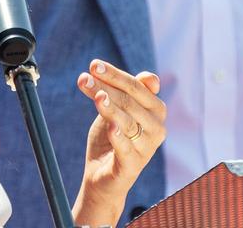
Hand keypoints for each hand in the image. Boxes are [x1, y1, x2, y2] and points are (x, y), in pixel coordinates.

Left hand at [71, 59, 165, 226]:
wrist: (101, 176)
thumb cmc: (111, 138)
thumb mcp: (117, 110)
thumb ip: (128, 93)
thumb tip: (150, 76)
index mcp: (156, 111)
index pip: (138, 86)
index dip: (115, 74)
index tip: (94, 65)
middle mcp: (157, 128)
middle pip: (131, 101)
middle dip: (106, 87)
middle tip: (85, 78)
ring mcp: (147, 148)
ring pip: (127, 122)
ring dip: (109, 107)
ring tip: (96, 96)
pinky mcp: (132, 166)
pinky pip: (126, 149)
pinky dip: (118, 137)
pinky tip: (111, 128)